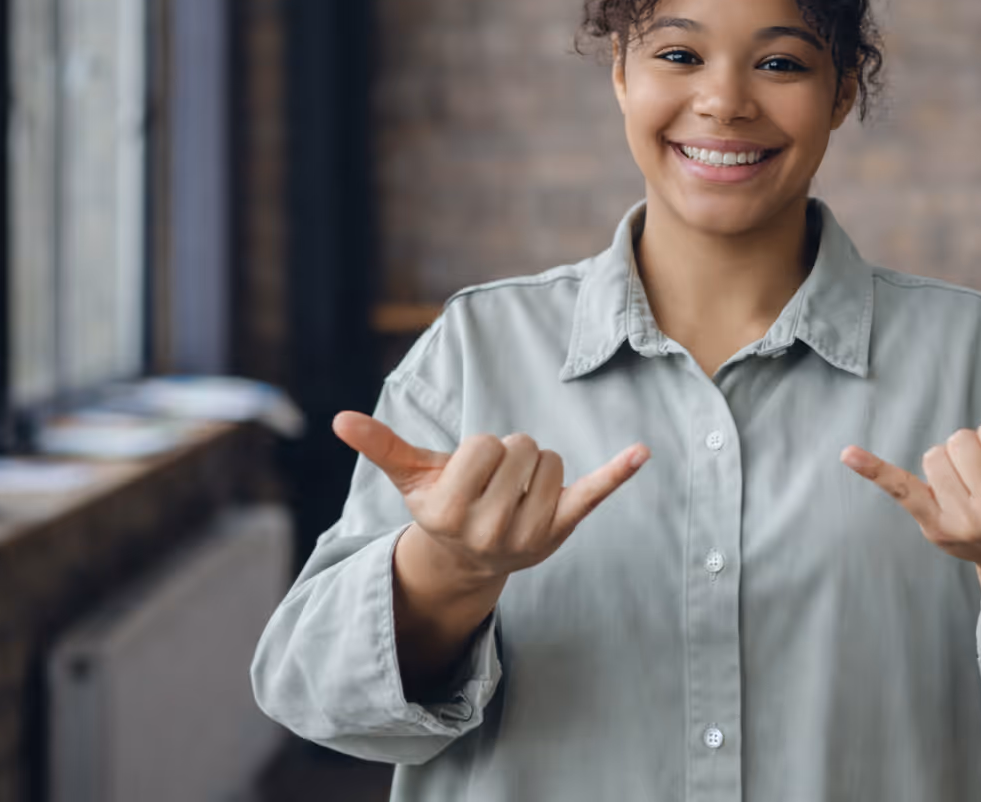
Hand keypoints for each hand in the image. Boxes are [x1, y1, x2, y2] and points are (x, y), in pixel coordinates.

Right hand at [333, 412, 648, 583]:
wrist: (470, 559)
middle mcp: (492, 529)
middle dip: (509, 454)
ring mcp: (531, 533)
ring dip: (536, 466)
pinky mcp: (564, 528)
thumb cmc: (441, 504)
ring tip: (515, 493)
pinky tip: (641, 452)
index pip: (486, 445)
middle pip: (523, 448)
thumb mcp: (411, 478)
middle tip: (494, 484)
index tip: (472, 474)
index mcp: (452, 511)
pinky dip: (618, 471)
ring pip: (553, 461)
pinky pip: (594, 492)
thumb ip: (382, 447)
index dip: (481, 450)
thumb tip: (339, 420)